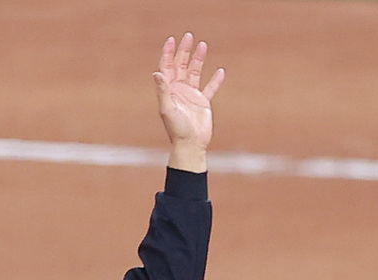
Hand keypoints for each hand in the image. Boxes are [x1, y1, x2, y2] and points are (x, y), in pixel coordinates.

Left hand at [153, 34, 224, 171]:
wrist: (190, 145)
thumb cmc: (176, 129)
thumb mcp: (167, 109)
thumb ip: (163, 91)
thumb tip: (156, 73)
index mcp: (168, 91)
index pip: (167, 67)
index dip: (168, 53)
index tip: (172, 40)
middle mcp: (179, 91)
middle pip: (180, 66)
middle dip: (184, 51)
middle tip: (189, 36)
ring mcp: (191, 96)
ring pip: (194, 73)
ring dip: (198, 59)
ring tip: (202, 45)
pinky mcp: (202, 102)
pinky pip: (210, 88)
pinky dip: (215, 80)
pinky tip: (220, 71)